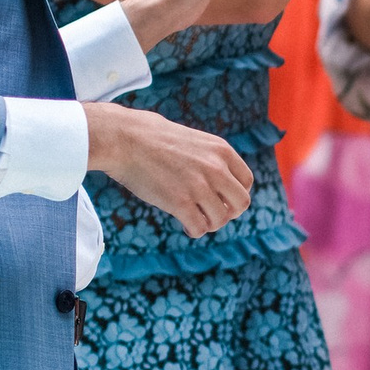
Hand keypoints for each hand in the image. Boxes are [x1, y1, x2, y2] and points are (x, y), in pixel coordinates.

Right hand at [82, 105, 252, 236]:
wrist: (124, 138)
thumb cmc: (151, 138)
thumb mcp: (192, 140)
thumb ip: (209, 159)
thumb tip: (217, 183)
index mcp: (221, 151)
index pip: (246, 182)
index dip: (235, 195)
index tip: (221, 199)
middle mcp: (216, 168)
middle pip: (241, 203)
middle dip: (228, 213)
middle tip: (210, 213)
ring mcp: (199, 186)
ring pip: (221, 219)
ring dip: (209, 224)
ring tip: (195, 219)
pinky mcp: (180, 202)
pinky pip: (200, 228)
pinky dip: (195, 231)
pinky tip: (185, 225)